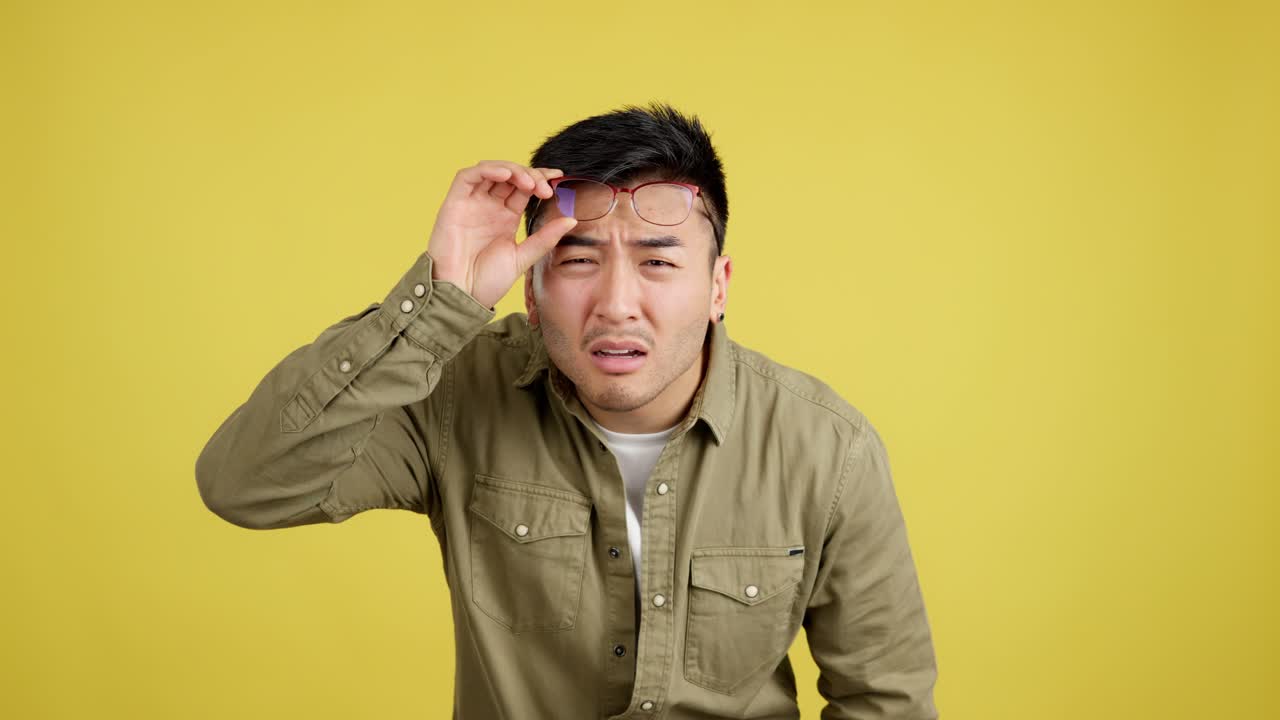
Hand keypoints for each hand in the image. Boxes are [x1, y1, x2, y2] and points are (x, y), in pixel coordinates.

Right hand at [426, 160, 577, 308]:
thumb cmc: (487, 281)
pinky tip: (505, 175)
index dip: (540, 178)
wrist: (462, 296)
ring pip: (491, 171)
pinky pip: (467, 177)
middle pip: (510, 176)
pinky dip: (486, 170)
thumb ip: (545, 238)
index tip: (558, 178)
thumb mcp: (523, 258)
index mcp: (506, 218)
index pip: (524, 188)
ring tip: (529, 182)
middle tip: (544, 187)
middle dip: (530, 175)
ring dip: (511, 169)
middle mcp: (489, 207)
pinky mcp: (454, 203)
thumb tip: (572, 220)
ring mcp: (471, 204)